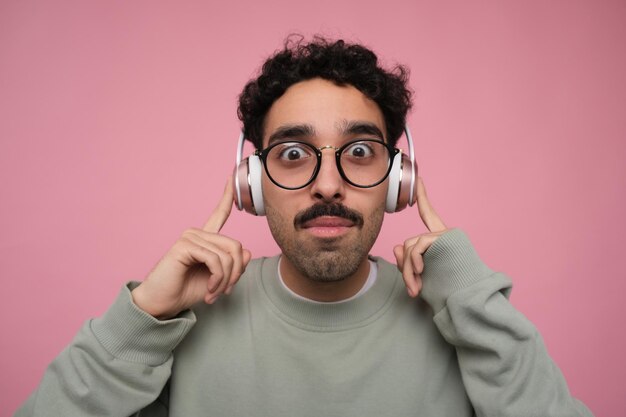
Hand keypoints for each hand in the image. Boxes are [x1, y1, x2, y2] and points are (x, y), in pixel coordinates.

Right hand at [131, 178, 251, 318]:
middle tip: (225, 291)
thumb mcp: (218, 280)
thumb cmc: (186, 291)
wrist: (162, 304)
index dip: (227, 196)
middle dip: (236, 272)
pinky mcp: (184, 245)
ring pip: (227, 255)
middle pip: (236, 246)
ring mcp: (190, 237)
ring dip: (226, 280)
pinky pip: (215, 260)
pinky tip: (209, 290)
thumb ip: (233, 266)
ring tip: (214, 294)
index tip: (232, 177)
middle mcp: (197, 234)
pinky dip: (217, 279)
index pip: (219, 214)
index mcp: (205, 239)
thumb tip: (247, 252)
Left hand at [393, 177, 447, 297]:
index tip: (418, 179)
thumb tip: (397, 247)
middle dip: (406, 267)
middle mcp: (445, 233)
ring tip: (415, 289)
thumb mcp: (423, 275)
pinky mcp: (446, 236)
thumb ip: (409, 261)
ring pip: (411, 247)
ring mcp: (446, 233)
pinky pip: (419, 246)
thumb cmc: (449, 290)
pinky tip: (420, 273)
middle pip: (410, 243)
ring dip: (409, 270)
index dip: (422, 197)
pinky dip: (415, 261)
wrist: (469, 297)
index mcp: (441, 239)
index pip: (428, 214)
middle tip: (411, 289)